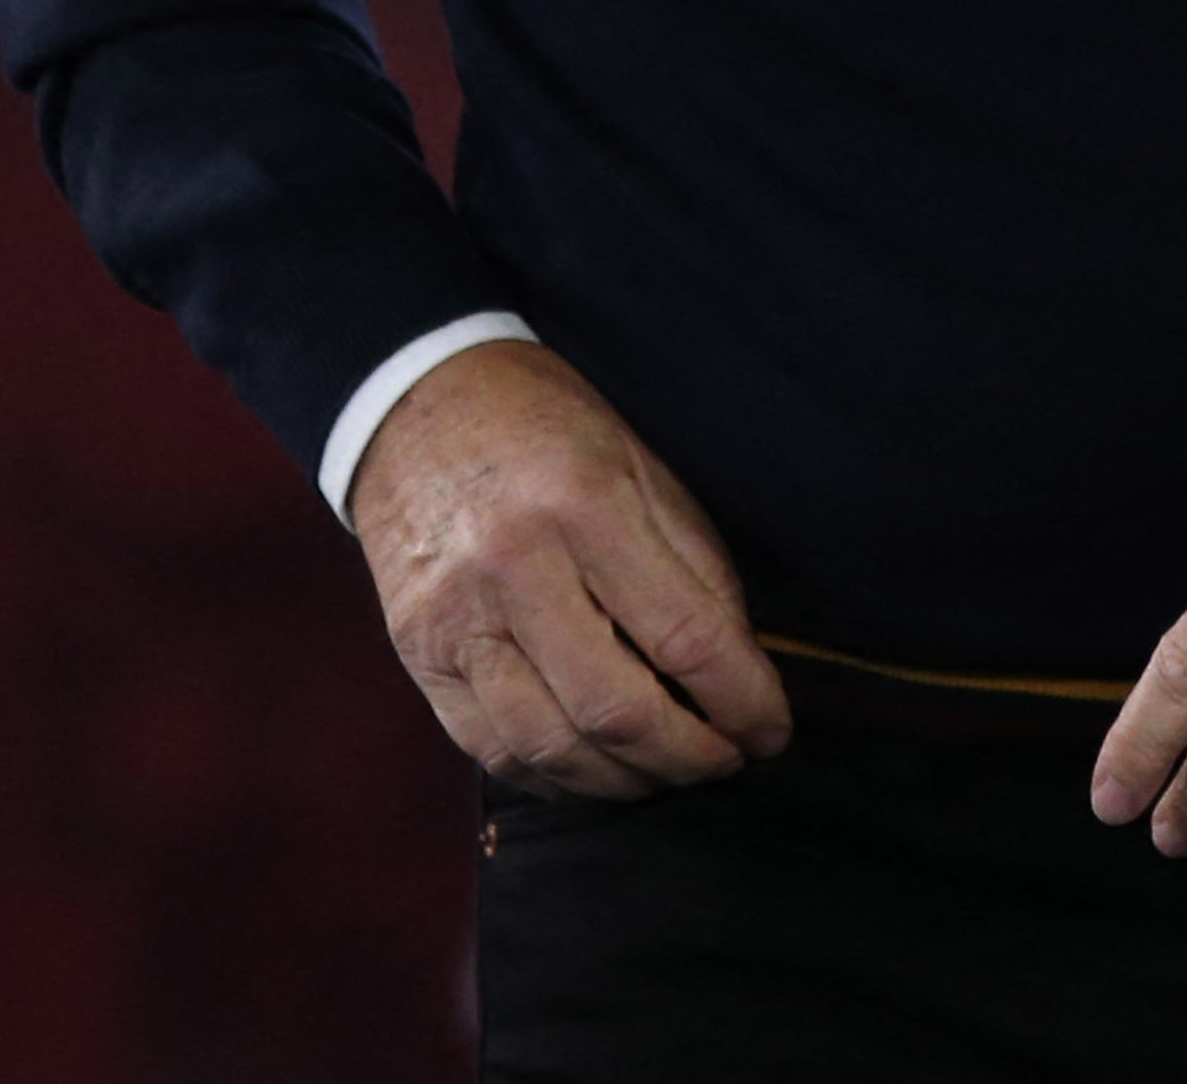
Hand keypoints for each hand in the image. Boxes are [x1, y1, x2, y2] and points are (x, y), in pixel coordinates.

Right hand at [344, 337, 792, 800]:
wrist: (416, 404)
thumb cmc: (545, 431)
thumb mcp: (642, 467)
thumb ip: (696, 570)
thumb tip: (739, 673)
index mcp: (583, 505)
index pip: (685, 637)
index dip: (743, 701)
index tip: (771, 732)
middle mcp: (512, 566)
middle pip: (616, 711)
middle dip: (690, 758)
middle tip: (725, 762)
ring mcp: (454, 619)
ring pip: (552, 747)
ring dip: (626, 782)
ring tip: (667, 773)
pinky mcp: (417, 655)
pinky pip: (492, 750)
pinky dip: (555, 777)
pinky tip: (595, 769)